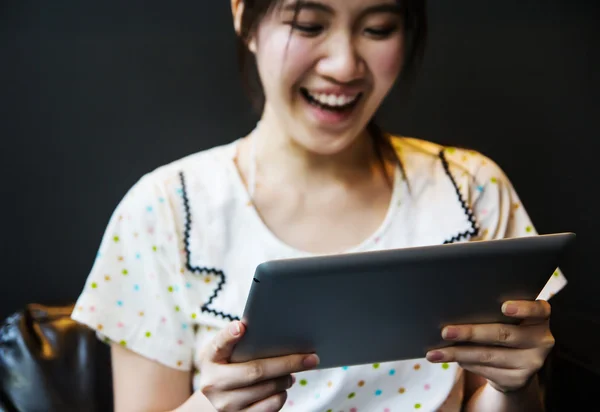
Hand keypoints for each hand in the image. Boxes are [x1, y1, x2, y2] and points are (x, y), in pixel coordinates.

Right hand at [196, 321, 319, 411]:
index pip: (218, 344)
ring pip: (268, 390)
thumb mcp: (222, 354)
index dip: (229, 335)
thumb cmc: (224, 369)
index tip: (242, 327)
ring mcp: (225, 405)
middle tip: (310, 358)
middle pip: (256, 371)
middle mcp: (213, 383)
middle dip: (287, 363)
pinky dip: (281, 396)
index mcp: (210, 359)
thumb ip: (237, 341)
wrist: (209, 404)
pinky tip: (281, 388)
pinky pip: (270, 407)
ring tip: (291, 374)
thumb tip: (264, 331)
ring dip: (286, 380)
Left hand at [426, 300, 554, 392]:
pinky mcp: (518, 380)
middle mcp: (542, 341)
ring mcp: (532, 363)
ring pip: (489, 355)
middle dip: (470, 333)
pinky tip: (450, 358)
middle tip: (445, 331)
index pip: (539, 310)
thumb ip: (493, 311)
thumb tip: (456, 308)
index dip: (523, 308)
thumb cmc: (505, 328)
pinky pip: (486, 370)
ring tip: (435, 353)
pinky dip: (465, 363)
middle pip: (502, 334)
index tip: (504, 307)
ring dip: (458, 353)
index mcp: (540, 318)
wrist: (517, 364)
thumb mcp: (508, 318)